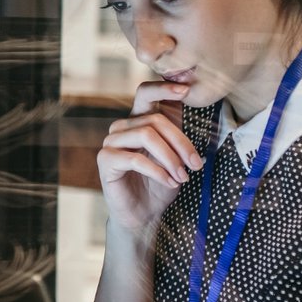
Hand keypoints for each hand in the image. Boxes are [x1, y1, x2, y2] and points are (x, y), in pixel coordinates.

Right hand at [97, 81, 204, 237]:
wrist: (144, 215)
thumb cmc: (161, 184)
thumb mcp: (175, 154)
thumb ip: (177, 130)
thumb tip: (191, 99)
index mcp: (138, 120)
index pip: (145, 93)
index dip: (164, 87)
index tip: (186, 90)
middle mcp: (122, 127)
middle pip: (155, 120)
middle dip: (181, 142)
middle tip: (196, 164)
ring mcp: (111, 142)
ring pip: (146, 136)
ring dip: (171, 158)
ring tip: (183, 176)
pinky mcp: (106, 160)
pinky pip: (136, 158)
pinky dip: (158, 171)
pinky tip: (171, 182)